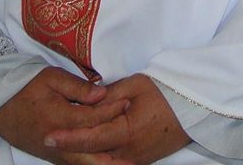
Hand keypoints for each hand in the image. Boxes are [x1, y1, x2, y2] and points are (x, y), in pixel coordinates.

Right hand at [0, 66, 131, 163]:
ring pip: (86, 164)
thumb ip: (77, 87)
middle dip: (116, 158)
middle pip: (94, 155)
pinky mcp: (52, 155)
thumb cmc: (24, 86)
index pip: (94, 117)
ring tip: (127, 163)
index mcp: (61, 119)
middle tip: (136, 158)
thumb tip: (102, 93)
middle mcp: (60, 142)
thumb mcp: (50, 78)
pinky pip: (76, 163)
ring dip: (106, 163)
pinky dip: (92, 163)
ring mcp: (56, 153)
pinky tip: (105, 160)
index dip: (113, 109)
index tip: (129, 102)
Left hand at [44, 74, 190, 164]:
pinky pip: (113, 162)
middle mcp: (129, 153)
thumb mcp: (135, 85)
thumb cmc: (164, 92)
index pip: (91, 139)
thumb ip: (108, 95)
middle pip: (93, 157)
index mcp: (127, 133)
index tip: (49, 136)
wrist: (193, 108)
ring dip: (84, 154)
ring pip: (102, 162)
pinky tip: (87, 147)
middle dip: (71, 150)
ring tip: (64, 142)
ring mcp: (136, 160)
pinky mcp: (140, 160)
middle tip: (50, 140)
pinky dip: (98, 156)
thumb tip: (87, 100)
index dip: (68, 138)